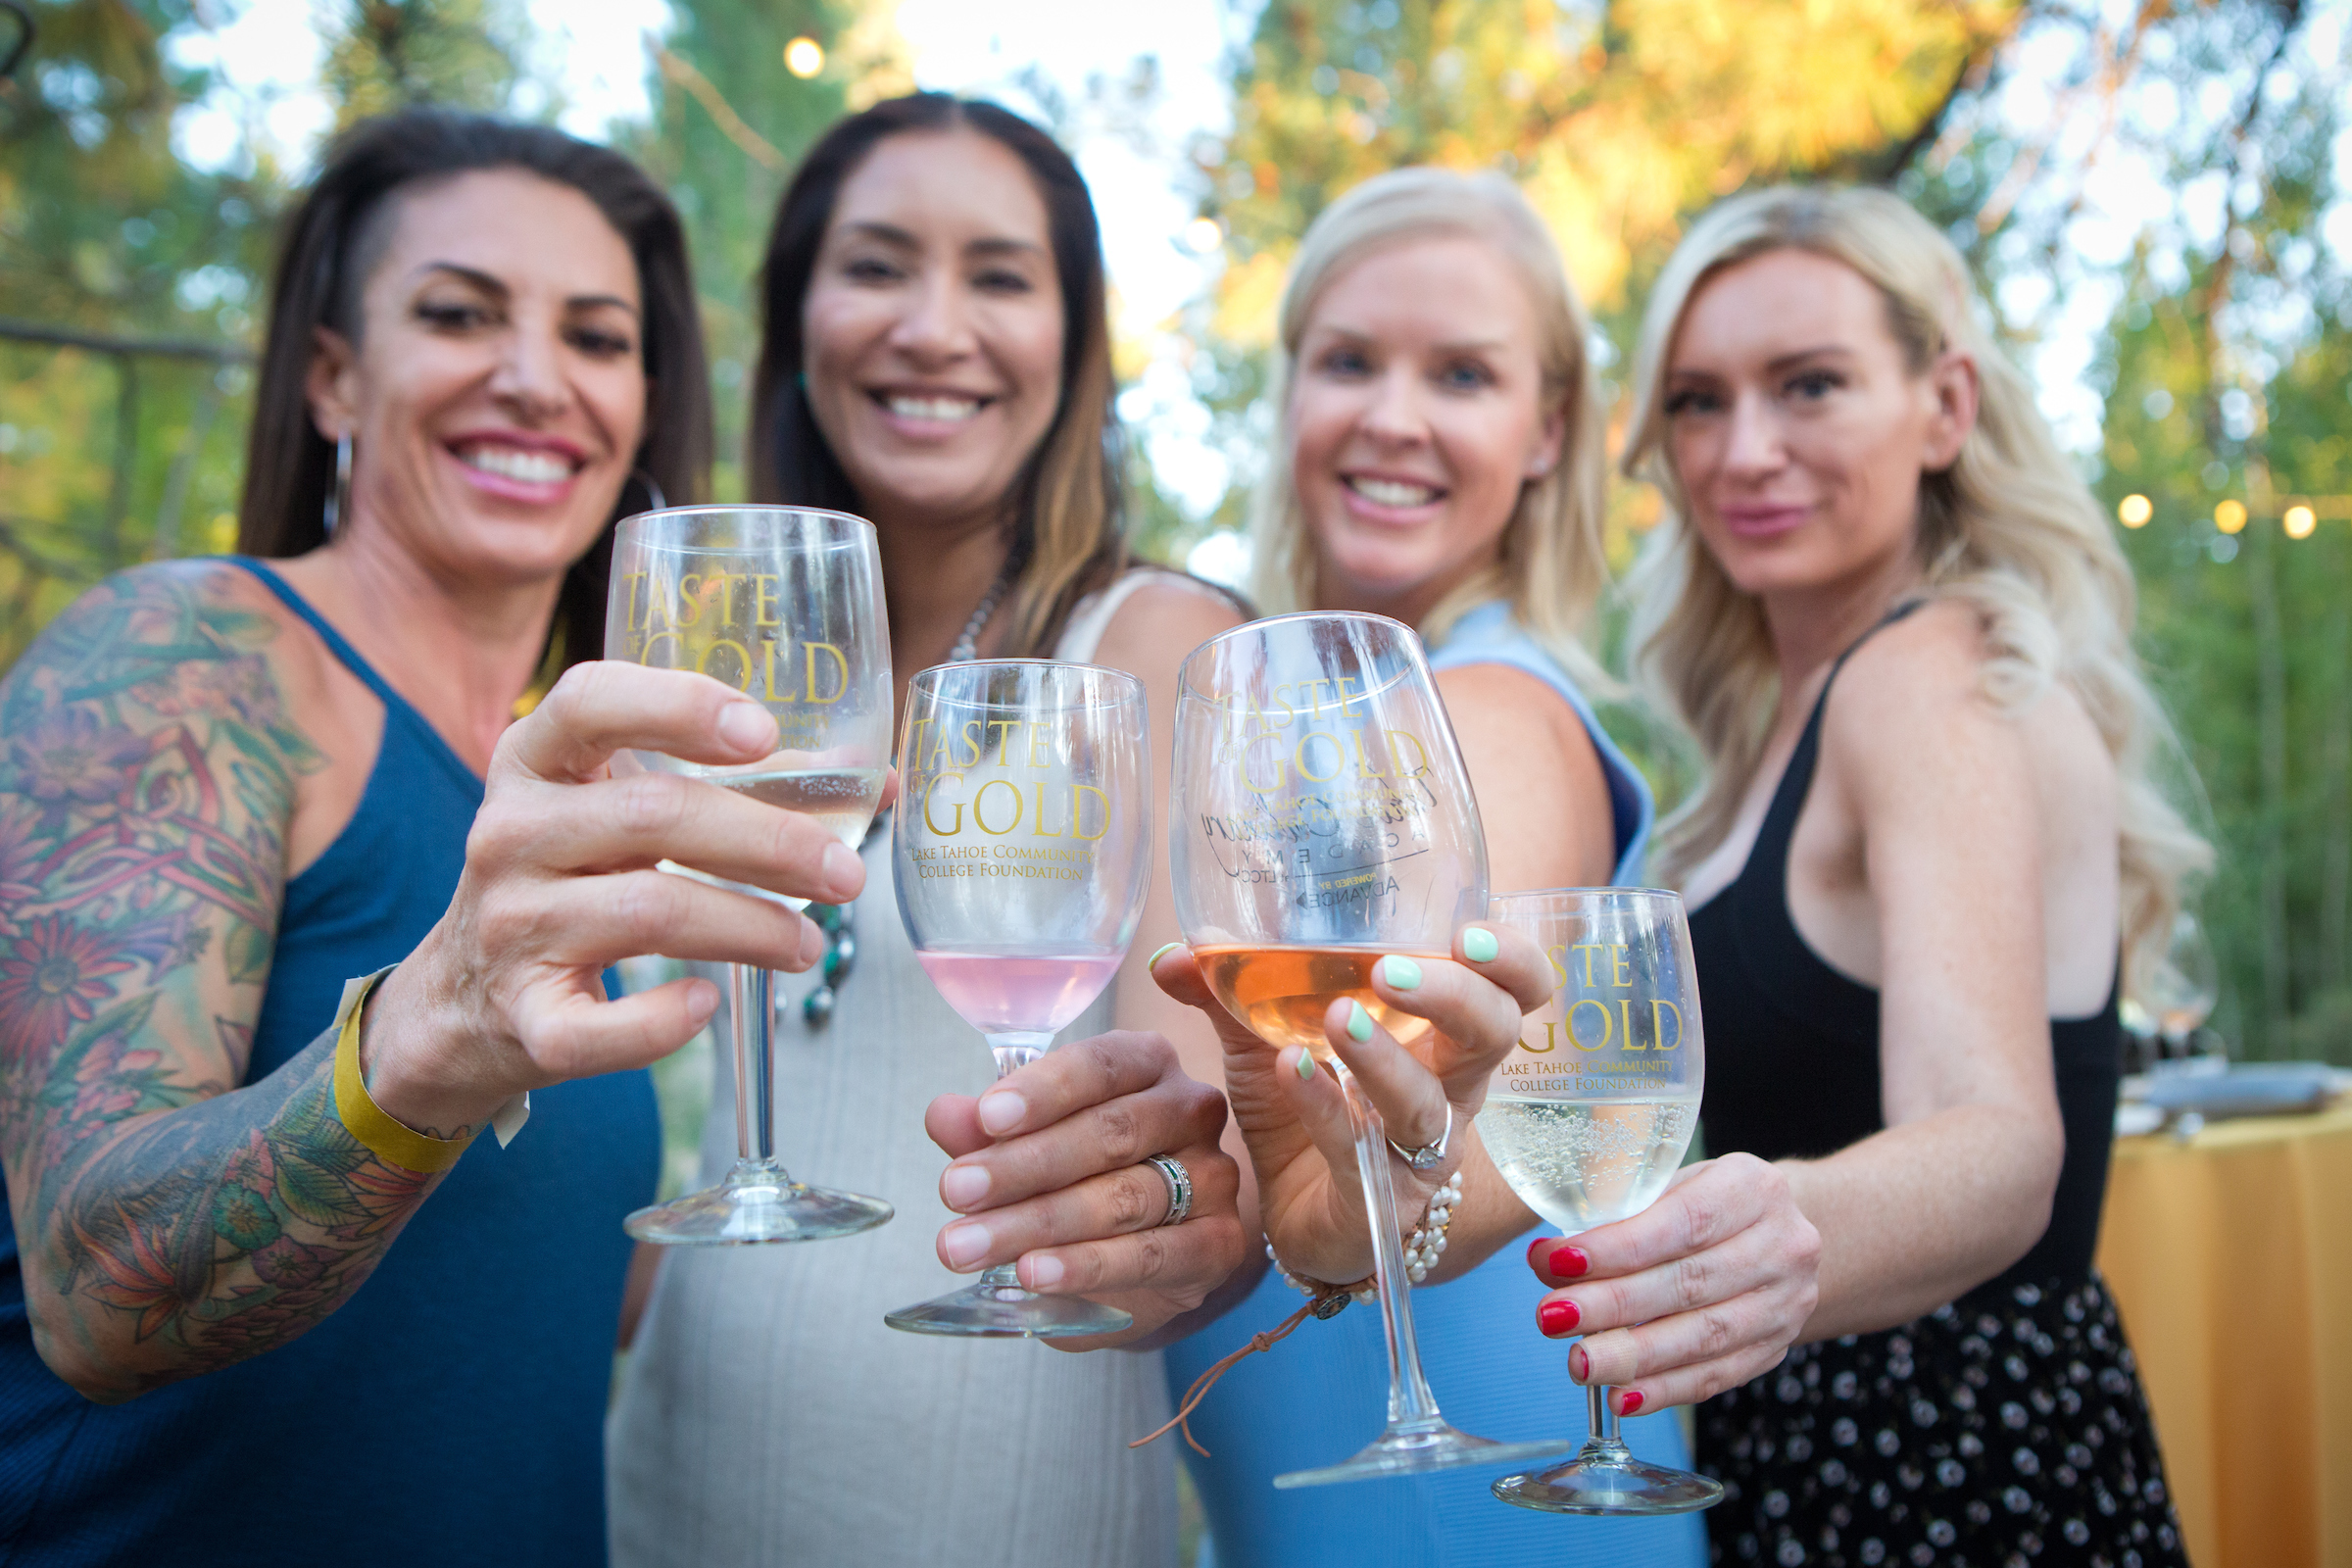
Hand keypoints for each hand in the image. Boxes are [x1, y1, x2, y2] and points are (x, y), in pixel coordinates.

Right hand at [365, 660, 872, 1133]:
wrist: (461, 1000)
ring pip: (649, 913)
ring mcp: (509, 925)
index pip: (591, 703)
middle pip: (653, 816)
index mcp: (535, 761)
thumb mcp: (619, 813)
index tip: (762, 730)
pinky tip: (708, 1001)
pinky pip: (603, 1026)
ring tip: (809, 944)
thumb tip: (872, 783)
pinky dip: (665, 1021)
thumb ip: (731, 787)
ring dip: (750, 928)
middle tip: (844, 874)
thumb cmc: (573, 882)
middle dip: (768, 843)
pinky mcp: (524, 1017)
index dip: (678, 705)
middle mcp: (510, 832)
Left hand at [924, 1031, 1243, 1347]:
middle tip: (955, 1191)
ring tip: (970, 1247)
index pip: (1099, 1065)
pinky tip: (1033, 1273)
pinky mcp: (1220, 1243)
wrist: (1147, 1248)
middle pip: (1110, 1133)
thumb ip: (988, 1128)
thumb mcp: (1029, 1142)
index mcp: (1145, 1063)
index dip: (1042, 1091)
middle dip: (1024, 1166)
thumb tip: (946, 1115)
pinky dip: (1086, 1266)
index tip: (987, 1118)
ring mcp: (1213, 1176)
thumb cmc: (1084, 1172)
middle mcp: (1190, 1109)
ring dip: (1039, 1223)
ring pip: (1125, 1198)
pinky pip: (1150, 1255)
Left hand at [1152, 922, 1550, 1284]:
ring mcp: (1418, 1151)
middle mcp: (1448, 1090)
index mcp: (1442, 1037)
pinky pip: (1360, 1154)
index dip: (1510, 960)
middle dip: (1456, 996)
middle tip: (1392, 968)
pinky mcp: (1380, 1200)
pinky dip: (1325, 1107)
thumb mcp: (1269, 1038)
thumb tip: (1178, 948)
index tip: (1470, 929)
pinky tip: (1292, 1069)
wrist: (1295, 1218)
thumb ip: (1232, 988)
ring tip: (1336, 1017)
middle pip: (1493, 1036)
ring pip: (1425, 1104)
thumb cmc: (1308, 1111)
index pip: (1513, 991)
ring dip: (1384, 1057)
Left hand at [1527, 1152, 1821, 1414]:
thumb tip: (1549, 1259)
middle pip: (1689, 1284)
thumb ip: (1619, 1216)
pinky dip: (1664, 1390)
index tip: (1559, 1262)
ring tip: (1579, 1363)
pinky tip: (1621, 1397)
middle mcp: (1782, 1246)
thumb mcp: (1672, 1184)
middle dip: (1613, 1306)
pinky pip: (1717, 1376)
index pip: (1683, 1221)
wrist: (1780, 1235)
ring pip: (1704, 1338)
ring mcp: (1785, 1303)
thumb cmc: (1708, 1202)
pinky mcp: (1775, 1349)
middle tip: (1553, 1318)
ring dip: (1633, 1357)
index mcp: (1752, 1188)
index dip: (1618, 1247)